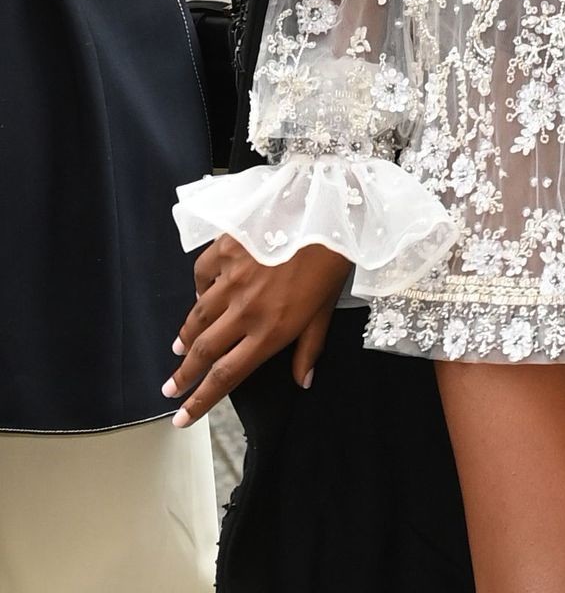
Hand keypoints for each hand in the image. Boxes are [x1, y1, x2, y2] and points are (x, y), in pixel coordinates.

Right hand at [165, 235, 350, 425]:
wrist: (328, 211)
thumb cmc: (330, 263)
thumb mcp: (325, 311)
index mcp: (270, 331)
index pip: (226, 376)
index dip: (200, 401)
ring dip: (186, 336)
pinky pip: (201, 274)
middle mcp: (245, 309)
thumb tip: (304, 382)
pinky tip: (201, 294)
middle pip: (204, 351)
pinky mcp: (226, 248)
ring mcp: (233, 278)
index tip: (181, 418)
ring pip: (198, 315)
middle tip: (169, 388)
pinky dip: (199, 288)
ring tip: (179, 349)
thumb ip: (309, 349)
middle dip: (183, 374)